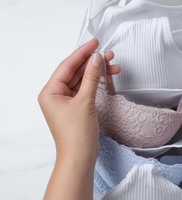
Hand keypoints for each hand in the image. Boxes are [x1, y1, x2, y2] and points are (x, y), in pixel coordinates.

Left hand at [38, 39, 119, 163]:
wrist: (80, 157)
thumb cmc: (76, 134)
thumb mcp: (85, 101)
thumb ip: (91, 77)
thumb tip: (96, 58)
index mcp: (50, 92)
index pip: (67, 66)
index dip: (82, 53)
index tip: (95, 43)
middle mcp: (56, 95)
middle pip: (75, 71)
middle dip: (92, 62)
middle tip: (108, 54)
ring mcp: (66, 102)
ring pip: (82, 80)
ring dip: (96, 72)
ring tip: (113, 65)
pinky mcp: (76, 107)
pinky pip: (85, 89)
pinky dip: (96, 83)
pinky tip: (107, 76)